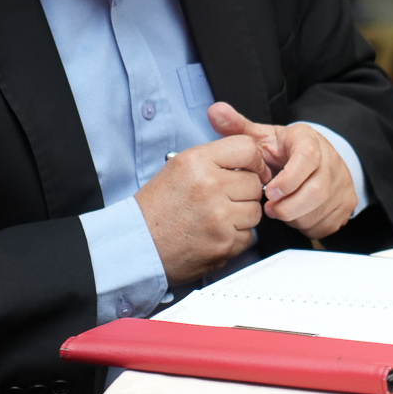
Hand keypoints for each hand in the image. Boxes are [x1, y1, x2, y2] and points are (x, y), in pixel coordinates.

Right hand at [135, 134, 266, 282]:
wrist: (137, 245)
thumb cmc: (155, 208)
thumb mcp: (177, 168)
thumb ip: (213, 159)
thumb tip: (249, 158)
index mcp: (196, 162)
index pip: (247, 149)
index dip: (254, 160)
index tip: (252, 169)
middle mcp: (209, 186)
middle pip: (255, 183)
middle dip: (245, 191)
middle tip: (226, 198)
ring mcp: (219, 217)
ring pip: (255, 211)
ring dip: (242, 215)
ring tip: (217, 217)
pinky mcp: (224, 244)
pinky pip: (248, 236)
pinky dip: (236, 237)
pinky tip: (215, 233)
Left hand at [208, 103, 358, 239]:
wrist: (314, 160)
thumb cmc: (281, 151)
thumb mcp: (261, 137)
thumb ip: (237, 127)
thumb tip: (215, 111)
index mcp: (309, 140)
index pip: (308, 158)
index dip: (287, 180)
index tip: (268, 192)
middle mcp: (331, 159)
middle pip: (316, 190)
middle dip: (288, 207)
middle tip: (269, 210)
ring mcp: (342, 181)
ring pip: (321, 209)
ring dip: (296, 218)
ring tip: (281, 212)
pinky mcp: (348, 201)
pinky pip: (328, 224)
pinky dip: (308, 227)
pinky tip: (296, 217)